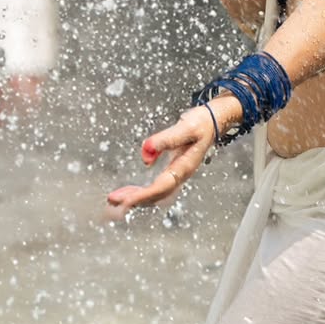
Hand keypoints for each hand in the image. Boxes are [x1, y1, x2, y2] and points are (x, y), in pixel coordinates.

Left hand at [105, 105, 218, 219]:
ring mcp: (176, 175)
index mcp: (184, 167)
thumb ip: (166, 139)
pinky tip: (128, 191)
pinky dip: (140, 192)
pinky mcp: (171, 172)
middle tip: (112, 201)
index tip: (125, 200)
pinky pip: (155, 187)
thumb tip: (146, 152)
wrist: (212, 122)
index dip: (143, 195)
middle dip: (134, 200)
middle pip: (156, 195)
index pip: (161, 186)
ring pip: (155, 194)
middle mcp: (180, 175)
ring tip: (114, 199)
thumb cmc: (201, 124)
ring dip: (135, 198)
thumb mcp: (186, 127)